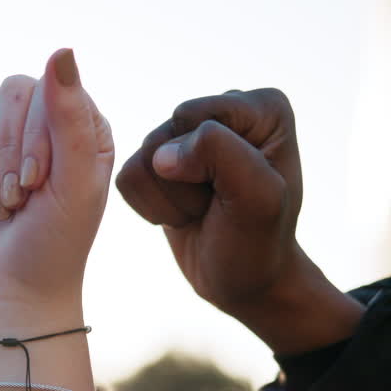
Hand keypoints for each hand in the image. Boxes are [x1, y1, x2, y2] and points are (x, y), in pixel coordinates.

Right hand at [0, 48, 113, 331]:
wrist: (15, 292)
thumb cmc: (57, 244)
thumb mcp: (75, 183)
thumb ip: (70, 117)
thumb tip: (60, 51)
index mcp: (85, 126)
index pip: (49, 88)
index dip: (34, 134)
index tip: (38, 183)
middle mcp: (46, 125)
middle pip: (11, 91)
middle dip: (9, 150)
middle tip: (21, 196)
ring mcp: (6, 139)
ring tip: (6, 204)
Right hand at [115, 90, 359, 352]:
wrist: (244, 282)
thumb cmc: (259, 243)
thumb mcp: (258, 199)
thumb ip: (220, 154)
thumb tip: (160, 155)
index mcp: (263, 107)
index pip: (196, 118)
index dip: (205, 164)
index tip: (236, 193)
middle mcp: (226, 110)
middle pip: (166, 134)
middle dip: (184, 183)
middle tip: (217, 207)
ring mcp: (190, 134)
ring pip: (144, 156)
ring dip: (169, 200)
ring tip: (202, 212)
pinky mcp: (160, 161)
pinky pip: (128, 175)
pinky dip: (150, 207)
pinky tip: (182, 216)